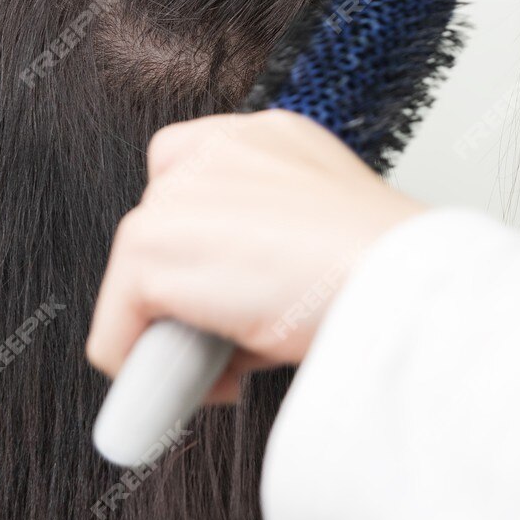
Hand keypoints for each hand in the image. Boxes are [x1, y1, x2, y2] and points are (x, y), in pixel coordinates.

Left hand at [86, 110, 423, 402]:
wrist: (404, 290)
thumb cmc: (389, 274)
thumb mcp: (330, 235)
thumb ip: (272, 243)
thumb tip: (231, 307)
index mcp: (269, 137)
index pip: (194, 177)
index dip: (207, 247)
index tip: (237, 295)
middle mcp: (219, 148)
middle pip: (163, 231)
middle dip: (192, 293)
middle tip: (245, 338)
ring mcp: (179, 192)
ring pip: (138, 281)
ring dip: (176, 332)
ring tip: (237, 363)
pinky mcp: (151, 245)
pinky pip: (115, 332)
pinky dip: (147, 374)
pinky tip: (213, 383)